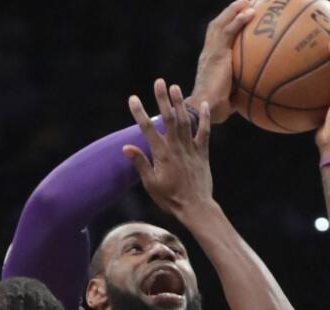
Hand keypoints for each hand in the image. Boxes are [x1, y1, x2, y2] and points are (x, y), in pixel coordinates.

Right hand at [123, 79, 214, 217]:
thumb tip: (126, 148)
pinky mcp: (202, 153)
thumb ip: (140, 163)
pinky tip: (202, 104)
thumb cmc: (170, 198)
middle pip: (169, 118)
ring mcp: (191, 149)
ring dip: (180, 103)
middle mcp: (176, 147)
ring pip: (185, 121)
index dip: (140, 113)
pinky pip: (204, 132)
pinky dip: (204, 118)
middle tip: (159, 82)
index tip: (133, 98)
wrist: (195, 207)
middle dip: (162, 99)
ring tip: (175, 87)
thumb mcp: (150, 184)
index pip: (147, 129)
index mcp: (162, 154)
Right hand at [189, 0, 257, 122]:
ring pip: (221, 23)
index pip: (216, 38)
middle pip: (217, 25)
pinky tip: (251, 13)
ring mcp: (211, 52)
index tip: (238, 18)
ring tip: (248, 1)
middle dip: (230, 12)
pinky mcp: (216, 54)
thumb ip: (239, 92)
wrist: (203, 109)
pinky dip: (239, 20)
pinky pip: (228, 31)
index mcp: (209, 60)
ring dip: (234, 10)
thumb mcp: (230, 97)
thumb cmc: (215, 109)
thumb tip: (255, 96)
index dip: (226, 25)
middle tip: (245, 3)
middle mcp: (207, 52)